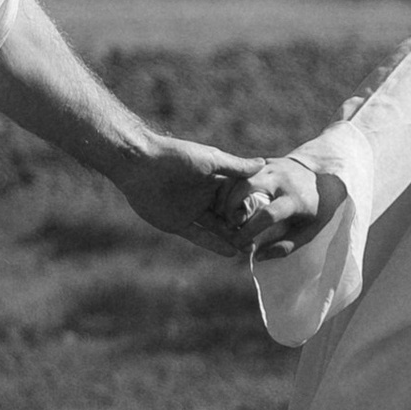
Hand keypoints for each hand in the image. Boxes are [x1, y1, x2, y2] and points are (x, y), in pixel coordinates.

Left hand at [114, 140, 262, 256]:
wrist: (140, 165)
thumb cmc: (176, 157)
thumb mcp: (210, 160)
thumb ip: (235, 166)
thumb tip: (263, 164)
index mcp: (214, 179)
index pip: (238, 195)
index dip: (253, 205)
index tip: (271, 215)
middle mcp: (205, 196)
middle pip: (229, 214)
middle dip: (245, 226)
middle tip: (264, 239)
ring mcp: (191, 211)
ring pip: (216, 228)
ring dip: (232, 238)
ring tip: (251, 249)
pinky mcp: (177, 223)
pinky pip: (199, 236)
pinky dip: (214, 244)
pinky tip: (231, 252)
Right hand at [231, 158, 336, 259]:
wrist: (327, 176)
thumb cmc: (318, 210)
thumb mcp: (309, 231)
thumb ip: (287, 246)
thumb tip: (259, 256)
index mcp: (295, 198)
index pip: (268, 214)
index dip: (250, 230)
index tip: (238, 242)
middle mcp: (282, 179)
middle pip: (248, 186)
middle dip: (231, 205)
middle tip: (226, 223)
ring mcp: (273, 166)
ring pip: (242, 176)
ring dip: (227, 194)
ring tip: (222, 213)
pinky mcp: (265, 161)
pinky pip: (243, 172)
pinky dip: (232, 186)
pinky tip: (226, 201)